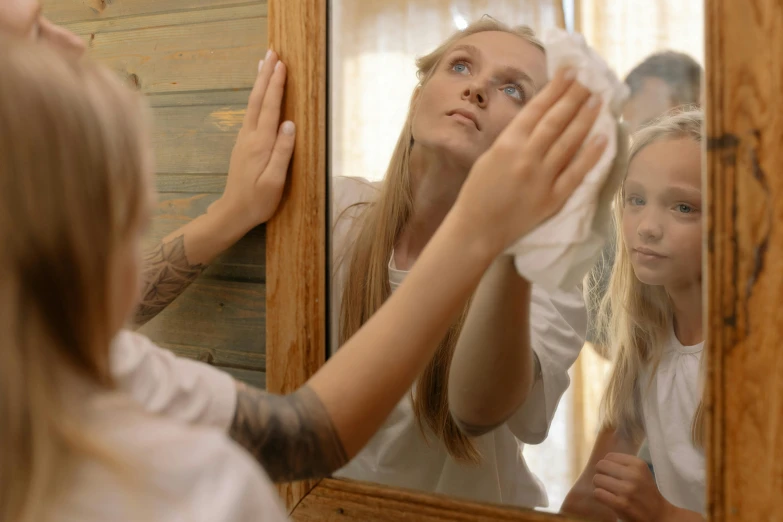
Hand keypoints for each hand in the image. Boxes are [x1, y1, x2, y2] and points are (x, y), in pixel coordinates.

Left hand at [209, 50, 295, 232]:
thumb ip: (282, 152)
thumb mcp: (274, 181)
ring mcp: (244, 140)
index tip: (282, 64)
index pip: (270, 108)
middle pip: (258, 100)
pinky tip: (259, 96)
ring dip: (259, 83)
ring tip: (264, 65)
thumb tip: (290, 124)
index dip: (276, 85)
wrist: (232, 213)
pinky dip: (256, 98)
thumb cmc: (257, 201)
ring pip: (252, 105)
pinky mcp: (243, 146)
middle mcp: (249, 137)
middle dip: (265, 76)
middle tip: (272, 53)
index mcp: (260, 144)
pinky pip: (251, 114)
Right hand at [453, 66, 608, 255]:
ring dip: (585, 119)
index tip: (570, 72)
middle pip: (556, 120)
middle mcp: (527, 156)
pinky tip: (602, 139)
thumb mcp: (490, 156)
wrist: (477, 228)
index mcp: (507, 143)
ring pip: (569, 142)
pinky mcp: (552, 199)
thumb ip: (514, 139)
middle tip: (590, 81)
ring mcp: (542, 178)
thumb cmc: (477, 192)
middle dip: (574, 97)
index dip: (556, 88)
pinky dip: (590, 155)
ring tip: (598, 100)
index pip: (537, 109)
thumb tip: (539, 119)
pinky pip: (576, 173)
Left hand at [593, 453, 672, 521]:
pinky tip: (608, 499)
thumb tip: (601, 461)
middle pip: (601, 466)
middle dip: (601, 474)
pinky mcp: (621, 504)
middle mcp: (633, 475)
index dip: (608, 465)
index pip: (609, 456)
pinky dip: (599, 496)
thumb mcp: (640, 472)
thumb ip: (623, 464)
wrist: (658, 515)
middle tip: (608, 482)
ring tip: (609, 491)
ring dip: (600, 486)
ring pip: (597, 479)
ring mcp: (627, 489)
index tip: (613, 474)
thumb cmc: (645, 492)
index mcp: (638, 464)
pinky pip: (597, 493)